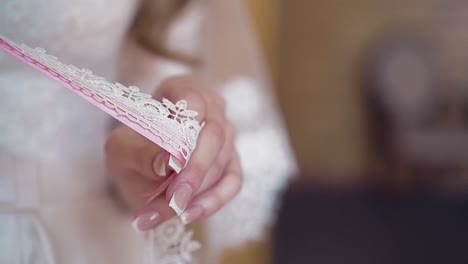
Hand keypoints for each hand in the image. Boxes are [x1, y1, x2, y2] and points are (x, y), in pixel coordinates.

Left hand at [105, 76, 241, 230]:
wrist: (138, 170)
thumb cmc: (131, 151)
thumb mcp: (121, 149)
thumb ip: (141, 153)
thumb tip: (168, 161)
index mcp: (183, 90)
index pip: (193, 99)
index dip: (186, 126)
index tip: (173, 159)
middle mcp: (211, 108)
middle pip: (215, 134)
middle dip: (195, 170)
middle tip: (174, 199)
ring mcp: (226, 135)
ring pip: (223, 161)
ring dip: (196, 191)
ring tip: (164, 212)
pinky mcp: (232, 162)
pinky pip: (233, 181)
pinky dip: (214, 200)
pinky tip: (190, 214)